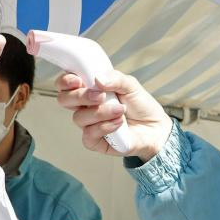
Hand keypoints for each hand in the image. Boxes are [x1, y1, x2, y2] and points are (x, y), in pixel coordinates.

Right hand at [55, 70, 172, 161]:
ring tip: (120, 110)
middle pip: (65, 100)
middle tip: (101, 96)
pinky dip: (104, 127)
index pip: (66, 85)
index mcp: (89, 90)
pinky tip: (119, 124)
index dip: (65, 82)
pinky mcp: (95, 141)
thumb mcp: (131, 85)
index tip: (77, 80)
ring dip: (100, 112)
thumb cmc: (140, 105)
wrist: (155, 127)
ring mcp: (88, 124)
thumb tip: (98, 80)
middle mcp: (85, 107)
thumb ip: (115, 78)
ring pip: (79, 118)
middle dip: (80, 96)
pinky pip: (89, 135)